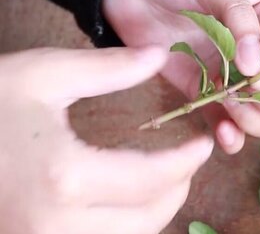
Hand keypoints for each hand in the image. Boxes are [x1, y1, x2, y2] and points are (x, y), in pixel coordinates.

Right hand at [0, 47, 212, 233]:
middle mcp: (52, 227)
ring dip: (152, 213)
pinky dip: (121, 227)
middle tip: (186, 161)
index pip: (151, 179)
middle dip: (175, 190)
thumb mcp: (43, 74)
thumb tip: (160, 55)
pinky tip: (122, 201)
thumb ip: (109, 68)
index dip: (187, 161)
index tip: (203, 144)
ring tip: (161, 179)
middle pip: (145, 221)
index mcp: (63, 178)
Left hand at [103, 0, 259, 153]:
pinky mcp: (200, 84)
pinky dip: (228, 133)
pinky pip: (222, 118)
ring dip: (252, 122)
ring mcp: (229, 68)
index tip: (257, 77)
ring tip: (228, 109)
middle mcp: (257, 46)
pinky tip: (221, 135)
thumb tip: (256, 65)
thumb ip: (238, 18)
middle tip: (241, 97)